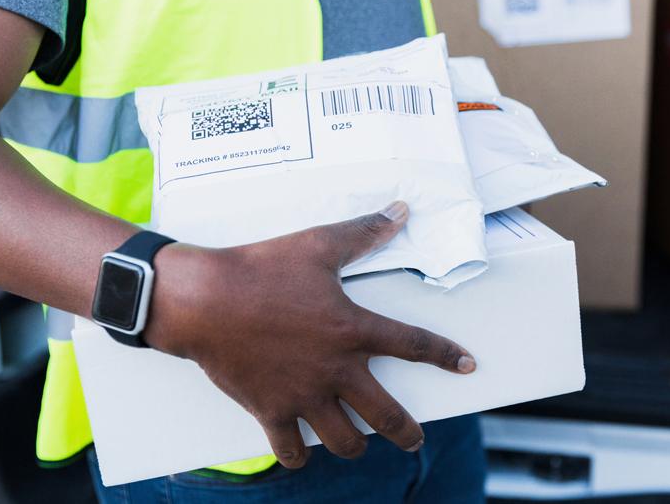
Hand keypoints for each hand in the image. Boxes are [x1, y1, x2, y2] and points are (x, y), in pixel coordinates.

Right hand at [145, 202, 476, 468]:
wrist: (202, 299)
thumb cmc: (260, 269)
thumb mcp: (317, 244)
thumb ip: (363, 233)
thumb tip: (398, 212)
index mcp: (352, 330)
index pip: (414, 345)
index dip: (446, 356)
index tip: (467, 366)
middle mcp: (335, 370)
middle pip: (386, 415)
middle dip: (407, 433)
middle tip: (416, 440)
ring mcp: (303, 395)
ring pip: (344, 441)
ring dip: (357, 445)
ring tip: (362, 442)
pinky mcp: (269, 410)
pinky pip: (289, 449)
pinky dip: (297, 456)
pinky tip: (302, 454)